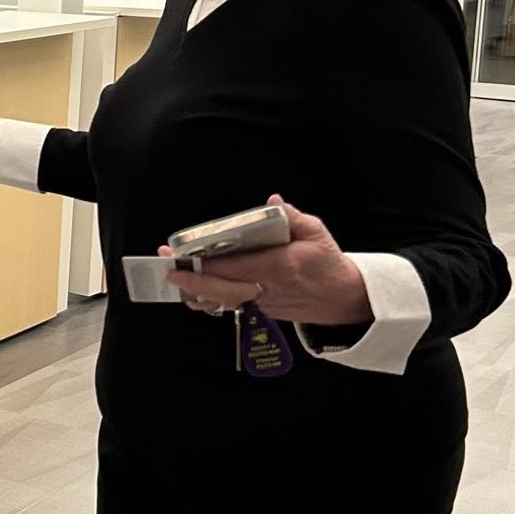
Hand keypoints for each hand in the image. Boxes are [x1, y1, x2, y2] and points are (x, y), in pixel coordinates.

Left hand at [166, 196, 371, 323]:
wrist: (344, 298)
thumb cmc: (327, 263)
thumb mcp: (316, 232)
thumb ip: (292, 217)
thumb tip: (272, 202)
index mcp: (281, 266)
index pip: (238, 265)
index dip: (210, 262)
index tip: (187, 254)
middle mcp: (269, 288)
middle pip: (223, 288)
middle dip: (193, 279)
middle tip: (171, 269)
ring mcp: (264, 303)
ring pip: (223, 302)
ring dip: (196, 292)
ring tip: (175, 280)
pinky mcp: (262, 311)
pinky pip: (231, 306)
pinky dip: (211, 300)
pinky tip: (194, 291)